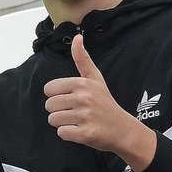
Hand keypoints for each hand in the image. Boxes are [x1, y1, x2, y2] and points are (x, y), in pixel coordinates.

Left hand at [44, 35, 138, 154]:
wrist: (122, 128)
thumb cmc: (105, 102)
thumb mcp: (95, 78)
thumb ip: (83, 59)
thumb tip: (77, 37)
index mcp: (82, 84)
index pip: (49, 89)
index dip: (57, 95)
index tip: (71, 98)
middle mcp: (83, 98)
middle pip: (49, 105)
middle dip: (59, 110)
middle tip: (75, 112)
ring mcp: (84, 116)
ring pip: (53, 120)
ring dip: (62, 122)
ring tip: (78, 121)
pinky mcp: (85, 134)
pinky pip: (61, 133)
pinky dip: (68, 134)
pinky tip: (80, 130)